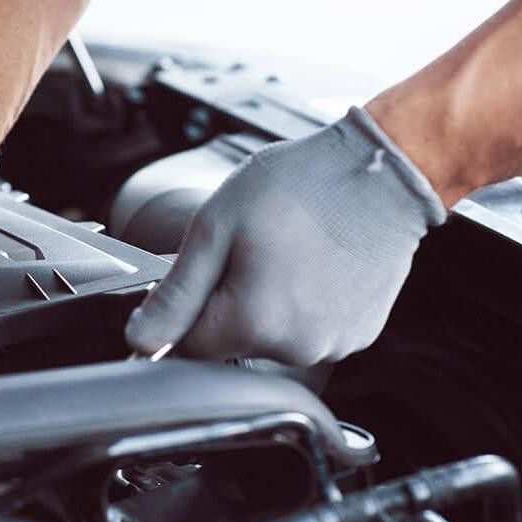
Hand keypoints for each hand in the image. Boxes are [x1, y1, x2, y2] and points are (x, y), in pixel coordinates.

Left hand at [124, 107, 445, 365]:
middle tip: (248, 250)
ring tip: (288, 252)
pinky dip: (306, 305)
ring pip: (272, 338)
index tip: (199, 274)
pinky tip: (315, 265)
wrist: (380, 173)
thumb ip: (176, 293)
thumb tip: (141, 339)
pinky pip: (311, 331)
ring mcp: (334, 344)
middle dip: (227, 303)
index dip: (182, 310)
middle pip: (232, 343)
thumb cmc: (303, 186)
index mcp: (254, 324)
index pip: (187, 347)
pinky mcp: (360, 334)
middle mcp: (297, 348)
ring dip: (267, 305)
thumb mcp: (216, 227)